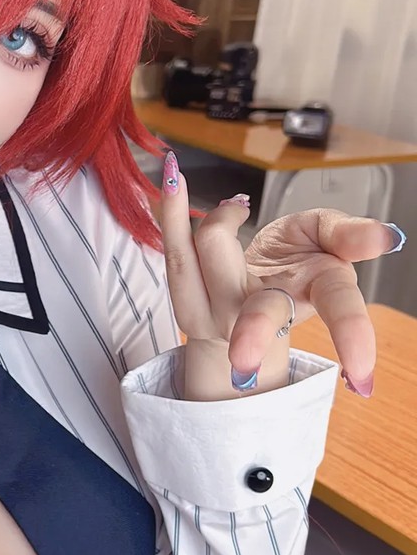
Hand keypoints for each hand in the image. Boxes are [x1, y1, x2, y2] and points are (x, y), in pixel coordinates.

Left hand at [159, 152, 403, 393]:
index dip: (352, 336)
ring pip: (203, 267)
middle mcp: (265, 312)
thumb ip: (348, 234)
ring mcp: (221, 315)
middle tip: (243, 358)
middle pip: (259, 316)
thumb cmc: (297, 261)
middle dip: (253, 335)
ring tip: (176, 179)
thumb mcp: (328, 239)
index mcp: (312, 294)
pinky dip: (170, 215)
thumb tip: (384, 238)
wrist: (253, 289)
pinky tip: (170, 180)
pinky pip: (177, 254)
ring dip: (190, 223)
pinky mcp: (189, 302)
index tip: (363, 375)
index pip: (339, 310)